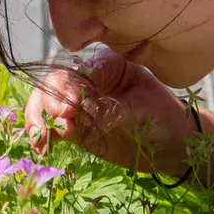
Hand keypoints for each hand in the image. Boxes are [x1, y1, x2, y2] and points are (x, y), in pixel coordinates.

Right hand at [23, 48, 197, 175]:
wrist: (174, 145)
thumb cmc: (166, 118)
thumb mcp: (144, 110)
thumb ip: (112, 110)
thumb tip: (79, 116)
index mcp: (109, 65)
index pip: (80, 71)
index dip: (71, 88)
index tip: (71, 109)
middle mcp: (90, 81)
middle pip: (57, 84)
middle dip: (51, 101)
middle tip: (61, 121)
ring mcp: (80, 105)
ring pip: (48, 104)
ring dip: (39, 118)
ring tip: (39, 137)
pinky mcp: (76, 128)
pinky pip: (53, 127)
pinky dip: (43, 136)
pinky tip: (40, 147)